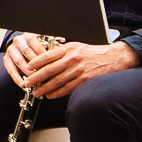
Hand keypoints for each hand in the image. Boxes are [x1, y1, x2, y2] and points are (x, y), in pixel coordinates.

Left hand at [8, 37, 138, 100]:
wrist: (114, 57)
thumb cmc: (93, 52)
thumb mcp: (76, 47)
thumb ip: (62, 52)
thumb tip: (45, 60)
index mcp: (68, 49)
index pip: (47, 56)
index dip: (35, 63)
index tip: (27, 68)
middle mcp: (72, 59)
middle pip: (49, 70)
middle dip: (36, 78)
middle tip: (27, 83)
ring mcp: (79, 70)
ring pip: (57, 81)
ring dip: (45, 88)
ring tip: (36, 93)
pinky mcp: (85, 79)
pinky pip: (68, 87)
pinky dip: (58, 92)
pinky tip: (50, 95)